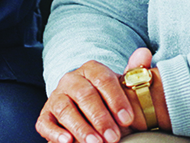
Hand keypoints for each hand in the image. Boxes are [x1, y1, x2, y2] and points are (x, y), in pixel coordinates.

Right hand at [37, 48, 154, 142]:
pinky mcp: (45, 116)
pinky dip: (55, 133)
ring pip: (65, 109)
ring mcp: (56, 97)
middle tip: (114, 137)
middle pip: (84, 95)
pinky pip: (45, 123)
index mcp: (90, 70)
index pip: (103, 79)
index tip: (127, 119)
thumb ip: (133, 72)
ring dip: (81, 128)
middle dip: (100, 118)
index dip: (116, 100)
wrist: (86, 110)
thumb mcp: (121, 86)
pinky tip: (68, 142)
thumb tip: (144, 54)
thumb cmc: (108, 99)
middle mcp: (70, 80)